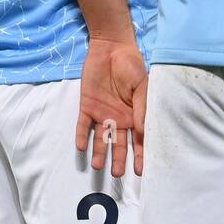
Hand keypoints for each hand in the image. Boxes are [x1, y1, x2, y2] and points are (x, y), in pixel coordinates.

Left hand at [76, 38, 147, 176]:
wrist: (111, 48)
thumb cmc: (131, 66)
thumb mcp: (142, 86)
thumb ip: (142, 108)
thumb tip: (142, 132)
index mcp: (134, 115)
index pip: (138, 140)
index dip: (140, 155)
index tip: (141, 171)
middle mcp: (118, 119)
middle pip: (118, 144)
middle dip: (118, 160)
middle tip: (117, 175)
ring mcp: (102, 114)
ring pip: (100, 138)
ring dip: (98, 153)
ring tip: (97, 167)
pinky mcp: (87, 106)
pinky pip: (83, 125)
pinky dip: (82, 136)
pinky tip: (81, 148)